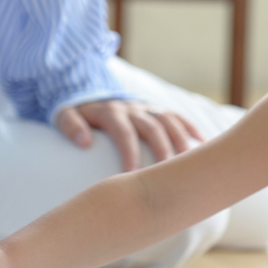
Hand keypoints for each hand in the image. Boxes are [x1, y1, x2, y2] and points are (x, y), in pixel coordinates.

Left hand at [56, 100, 203, 171]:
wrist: (89, 91)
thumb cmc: (77, 113)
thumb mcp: (64, 115)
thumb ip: (70, 125)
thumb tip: (83, 142)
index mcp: (111, 111)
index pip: (124, 133)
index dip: (130, 154)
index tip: (132, 176)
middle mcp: (133, 108)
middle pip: (152, 128)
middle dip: (162, 151)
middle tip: (168, 176)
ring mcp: (147, 108)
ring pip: (169, 121)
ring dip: (181, 140)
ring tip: (191, 163)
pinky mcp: (156, 110)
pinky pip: (177, 117)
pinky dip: (191, 128)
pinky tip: (203, 143)